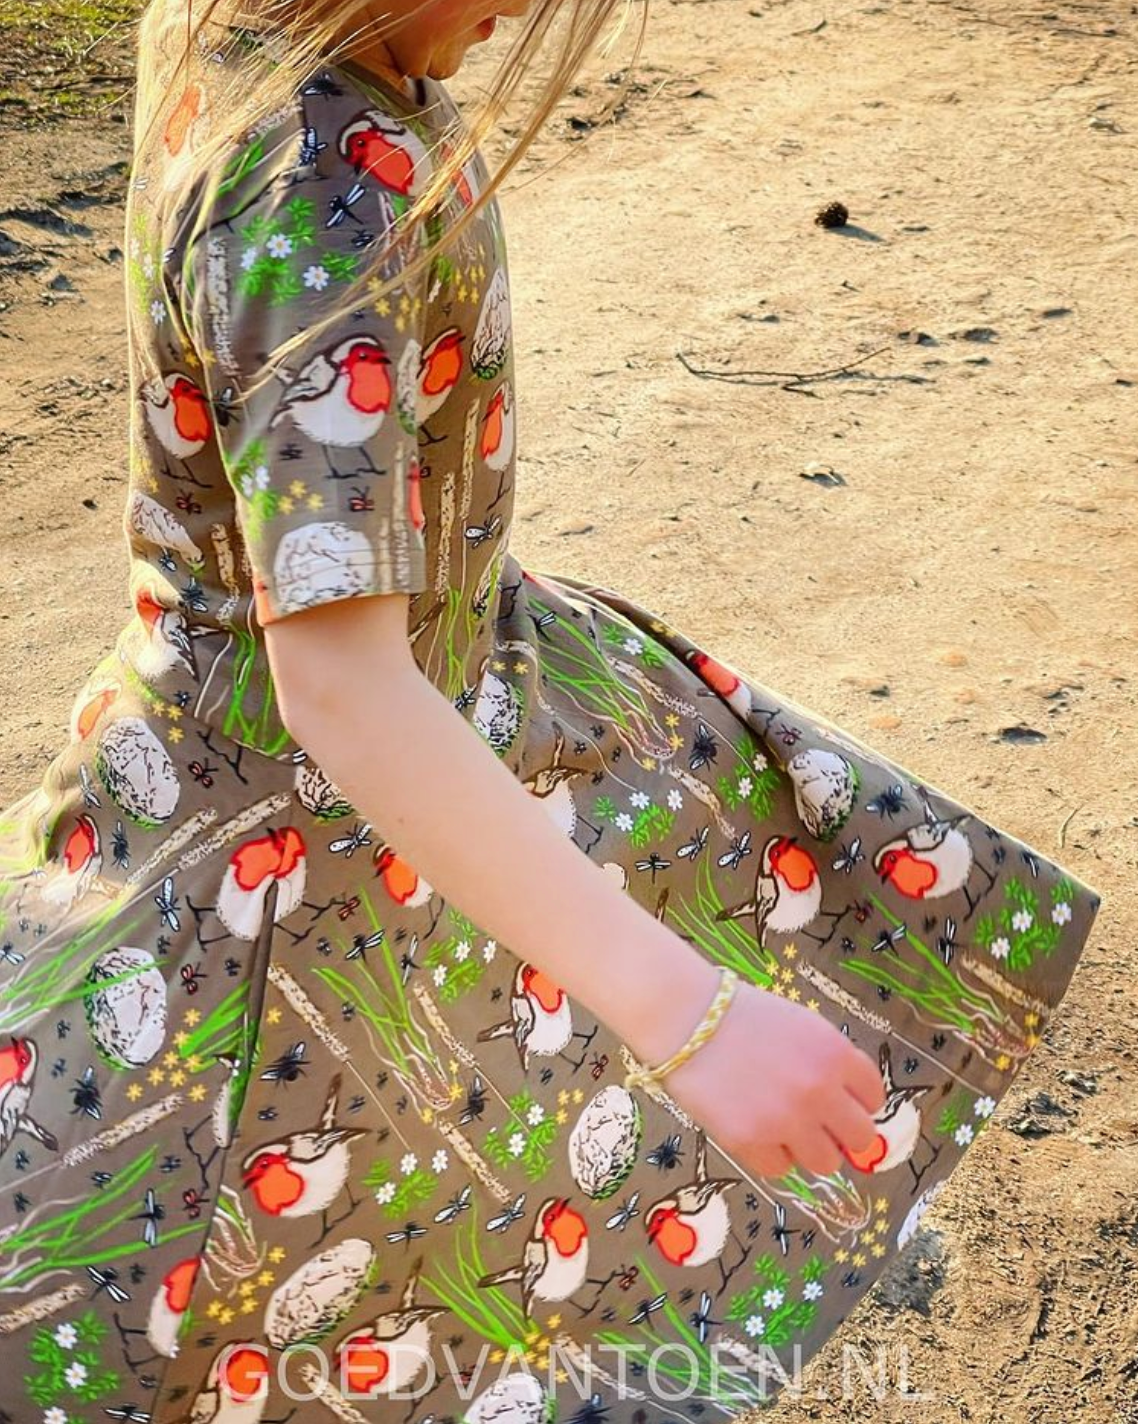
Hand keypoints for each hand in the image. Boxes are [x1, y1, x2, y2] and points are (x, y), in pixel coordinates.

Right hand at [652, 979, 886, 1179]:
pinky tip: (754, 1130)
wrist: (686, 1017)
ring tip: (783, 1129)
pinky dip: (771, 1155)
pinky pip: (781, 1169)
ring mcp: (787, 1119)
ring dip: (808, 1149)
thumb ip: (828, 1061)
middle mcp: (820, 1090)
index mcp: (835, 1053)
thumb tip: (846, 1103)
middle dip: (842, 1133)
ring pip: (825, 1162)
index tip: (841, 1104)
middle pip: (859, 1137)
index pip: (874, 1097)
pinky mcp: (753, 1141)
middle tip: (818, 1126)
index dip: (858, 1102)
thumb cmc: (740, 1014)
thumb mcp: (800, 1025)